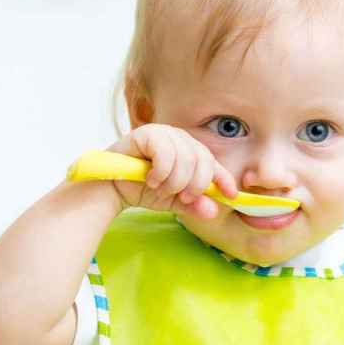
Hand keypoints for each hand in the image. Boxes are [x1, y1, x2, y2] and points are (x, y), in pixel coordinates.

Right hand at [107, 123, 237, 218]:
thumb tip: (213, 211)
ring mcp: (164, 133)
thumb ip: (193, 205)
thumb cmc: (143, 189)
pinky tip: (150, 179)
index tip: (232, 195)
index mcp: (190, 152)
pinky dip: (161, 173)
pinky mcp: (147, 133)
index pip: (213, 164)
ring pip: (186, 160)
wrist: (111, 188)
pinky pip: (166, 154)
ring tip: (159, 188)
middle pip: (203, 161)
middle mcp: (180, 138)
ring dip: (174, 182)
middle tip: (182, 197)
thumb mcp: (173, 201)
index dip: (224, 179)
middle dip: (195, 185)